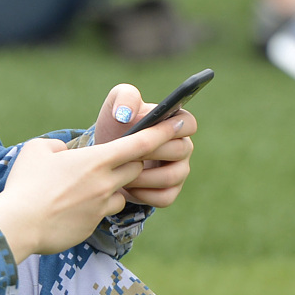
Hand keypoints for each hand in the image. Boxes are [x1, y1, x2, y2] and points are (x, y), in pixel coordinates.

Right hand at [0, 114, 193, 261]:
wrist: (18, 225)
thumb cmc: (25, 184)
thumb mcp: (37, 151)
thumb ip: (57, 147)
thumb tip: (64, 153)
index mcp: (96, 159)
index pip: (140, 143)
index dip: (163, 132)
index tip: (180, 122)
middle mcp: (105, 182)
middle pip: (136, 168)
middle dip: (132, 162)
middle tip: (119, 157)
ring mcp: (102, 205)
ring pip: (121, 192)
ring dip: (112, 186)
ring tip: (81, 187)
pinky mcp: (94, 224)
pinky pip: (105, 210)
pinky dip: (97, 206)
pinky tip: (73, 206)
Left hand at [89, 83, 194, 206]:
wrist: (106, 155)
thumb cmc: (116, 126)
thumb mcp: (116, 105)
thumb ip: (124, 98)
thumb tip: (126, 114)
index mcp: (176, 122)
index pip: (189, 123)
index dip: (173, 127)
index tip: (151, 130)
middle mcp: (183, 147)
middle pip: (179, 150)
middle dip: (151, 152)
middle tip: (127, 153)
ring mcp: (179, 171)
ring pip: (171, 176)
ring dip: (145, 175)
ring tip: (122, 171)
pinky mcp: (170, 192)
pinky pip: (164, 197)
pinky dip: (144, 194)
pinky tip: (126, 187)